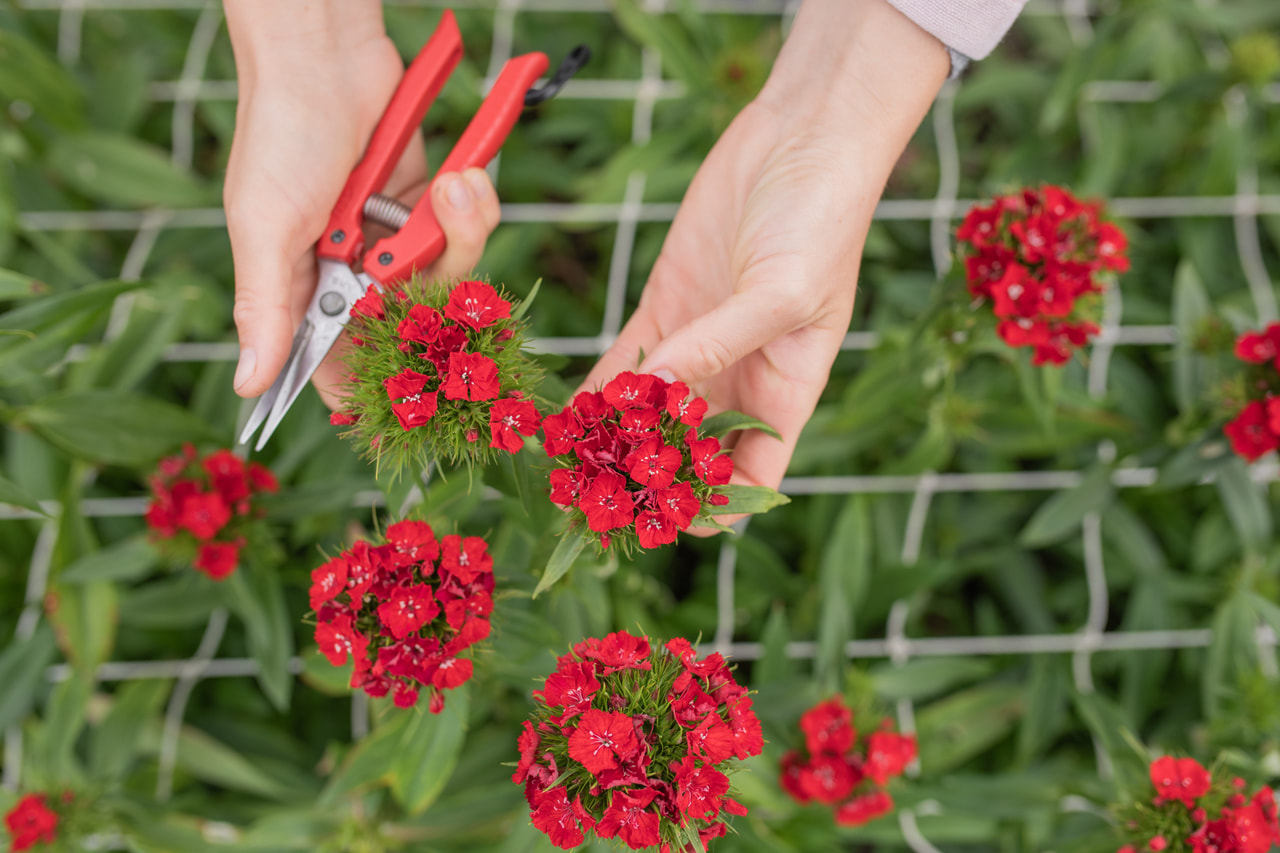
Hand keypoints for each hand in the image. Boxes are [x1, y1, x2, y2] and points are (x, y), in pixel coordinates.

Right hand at [223, 2, 500, 408]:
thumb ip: (265, 309)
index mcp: (302, 291)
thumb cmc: (281, 136)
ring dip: (463, 234)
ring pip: (452, 279)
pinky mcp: (431, 207)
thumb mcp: (264, 228)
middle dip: (435, 295)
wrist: (326, 56)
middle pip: (414, 328)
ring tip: (452, 185)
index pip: (340, 366)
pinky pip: (469, 231)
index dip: (375, 386)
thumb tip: (249, 383)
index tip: (412, 399)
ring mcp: (395, 241)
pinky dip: (474, 205)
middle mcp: (353, 275)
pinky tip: (462, 175)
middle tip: (430, 257)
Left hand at [582, 0, 948, 492]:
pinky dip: (595, 388)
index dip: (713, 508)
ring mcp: (696, 345)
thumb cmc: (819, 221)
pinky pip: (623, 362)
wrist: (801, 141)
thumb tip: (657, 394)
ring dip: (612, 440)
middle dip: (648, 481)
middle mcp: (738, 381)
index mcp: (785, 393)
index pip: (752, 477)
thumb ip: (720, 346)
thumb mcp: (781, 293)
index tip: (663, 522)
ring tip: (565, 469)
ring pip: (648, 413)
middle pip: (689, 456)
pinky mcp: (664, 308)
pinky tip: (562, 414)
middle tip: (593, 501)